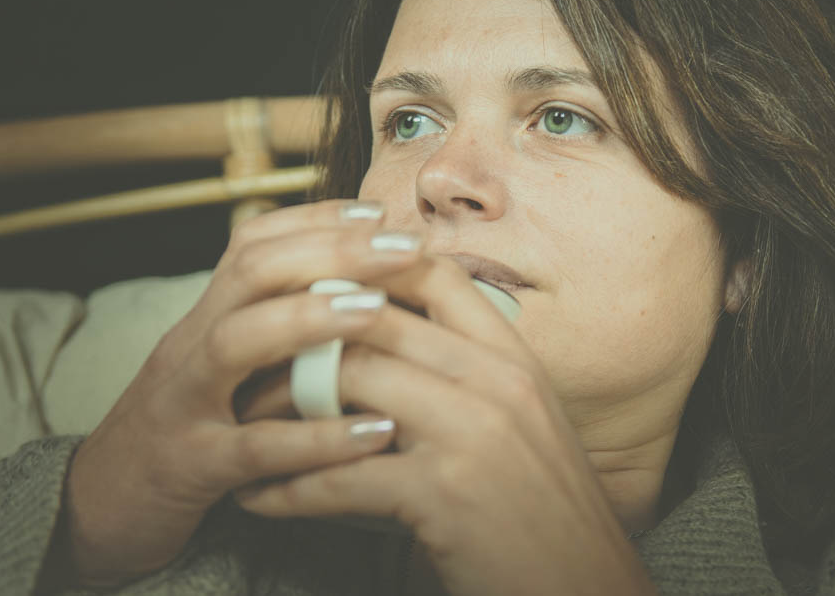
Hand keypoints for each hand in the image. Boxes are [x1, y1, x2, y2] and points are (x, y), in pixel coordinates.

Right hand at [56, 201, 416, 586]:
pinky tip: (377, 432)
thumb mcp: (222, 369)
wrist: (99, 509)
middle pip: (252, 273)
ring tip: (378, 311)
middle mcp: (191, 346)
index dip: (317, 220)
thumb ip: (275, 331)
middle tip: (405, 247)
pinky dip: (316, 438)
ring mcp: (186, 404)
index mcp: (207, 318)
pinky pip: (254, 448)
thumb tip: (359, 294)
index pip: (253, 244)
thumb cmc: (187, 429)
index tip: (381, 214)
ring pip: (237, 342)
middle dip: (333, 251)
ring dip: (310, 319)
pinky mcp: (192, 468)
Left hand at [234, 255, 657, 595]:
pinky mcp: (444, 494)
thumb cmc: (547, 507)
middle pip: (376, 322)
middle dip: (303, 336)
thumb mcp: (525, 422)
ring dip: (282, 406)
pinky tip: (260, 496)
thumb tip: (399, 344)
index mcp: (513, 359)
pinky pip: (341, 475)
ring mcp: (472, 433)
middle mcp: (497, 381)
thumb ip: (472, 375)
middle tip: (255, 357)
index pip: (436, 276)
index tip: (314, 290)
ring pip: (349, 383)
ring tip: (247, 424)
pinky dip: (288, 487)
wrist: (587, 585)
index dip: (368, 269)